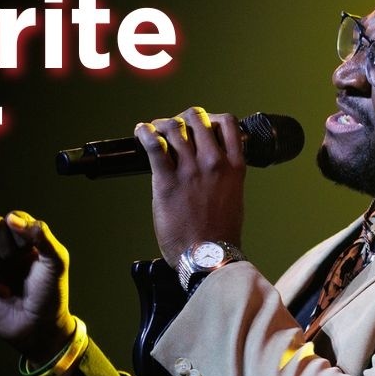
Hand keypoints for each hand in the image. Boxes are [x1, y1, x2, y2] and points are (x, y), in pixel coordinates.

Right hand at [0, 210, 74, 363]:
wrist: (36, 327)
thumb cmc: (50, 295)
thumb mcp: (56, 262)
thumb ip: (42, 235)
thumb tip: (11, 218)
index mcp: (25, 239)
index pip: (13, 218)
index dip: (18, 232)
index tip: (26, 250)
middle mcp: (4, 246)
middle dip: (2, 243)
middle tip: (12, 263)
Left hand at [134, 106, 246, 263]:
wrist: (208, 257)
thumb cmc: (219, 234)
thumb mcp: (233, 197)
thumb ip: (224, 177)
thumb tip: (210, 167)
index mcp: (234, 166)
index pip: (227, 123)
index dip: (210, 118)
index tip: (200, 126)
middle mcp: (213, 162)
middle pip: (197, 118)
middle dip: (182, 118)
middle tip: (173, 127)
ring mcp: (190, 170)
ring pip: (175, 127)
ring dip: (162, 124)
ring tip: (154, 130)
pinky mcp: (167, 182)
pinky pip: (154, 145)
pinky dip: (145, 133)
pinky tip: (141, 132)